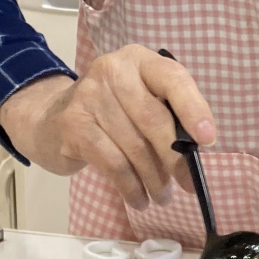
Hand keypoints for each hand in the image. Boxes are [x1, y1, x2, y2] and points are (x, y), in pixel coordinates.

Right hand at [0, 45, 216, 208]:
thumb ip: (166, 114)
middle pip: (154, 119)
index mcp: (139, 60)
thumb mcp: (139, 99)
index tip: (208, 140)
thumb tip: (195, 152)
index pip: (173, 78)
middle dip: (175, 158)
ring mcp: (89, 96)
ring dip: (153, 179)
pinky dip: (130, 187)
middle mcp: (113, 70)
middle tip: (188, 184)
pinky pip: (113, 163)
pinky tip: (138, 199)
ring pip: (134, 147)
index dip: (194, 109)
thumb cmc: (110, 112)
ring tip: (162, 197)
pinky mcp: (73, 125)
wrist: (50, 118)